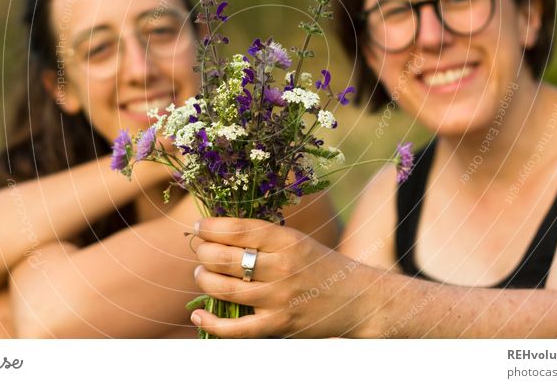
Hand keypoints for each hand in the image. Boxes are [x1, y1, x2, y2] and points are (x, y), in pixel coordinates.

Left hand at [191, 217, 377, 337]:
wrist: (358, 300)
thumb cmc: (320, 266)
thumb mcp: (297, 241)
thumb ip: (263, 237)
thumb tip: (219, 230)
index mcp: (287, 240)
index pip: (238, 230)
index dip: (211, 227)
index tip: (199, 227)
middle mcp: (282, 267)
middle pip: (225, 258)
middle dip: (203, 252)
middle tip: (199, 251)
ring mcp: (279, 298)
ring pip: (224, 289)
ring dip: (203, 279)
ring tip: (201, 274)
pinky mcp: (278, 325)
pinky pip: (236, 329)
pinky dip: (211, 322)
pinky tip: (199, 313)